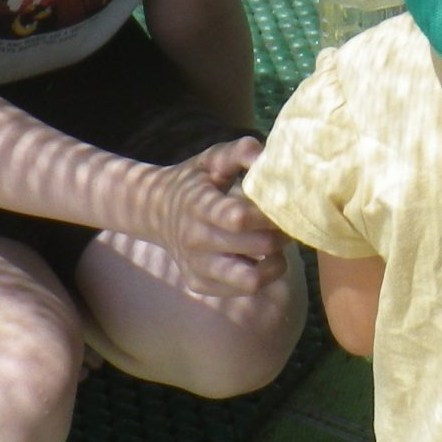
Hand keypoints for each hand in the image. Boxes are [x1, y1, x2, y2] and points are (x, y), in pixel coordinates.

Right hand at [149, 144, 286, 297]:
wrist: (155, 210)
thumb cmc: (194, 181)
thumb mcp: (212, 159)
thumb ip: (241, 151)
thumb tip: (266, 158)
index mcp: (197, 206)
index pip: (240, 218)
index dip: (269, 213)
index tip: (282, 203)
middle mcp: (194, 240)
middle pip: (258, 246)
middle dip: (281, 234)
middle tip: (286, 222)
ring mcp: (196, 267)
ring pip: (252, 280)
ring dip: (276, 262)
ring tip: (277, 245)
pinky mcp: (200, 285)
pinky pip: (244, 290)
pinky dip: (261, 275)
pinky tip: (259, 256)